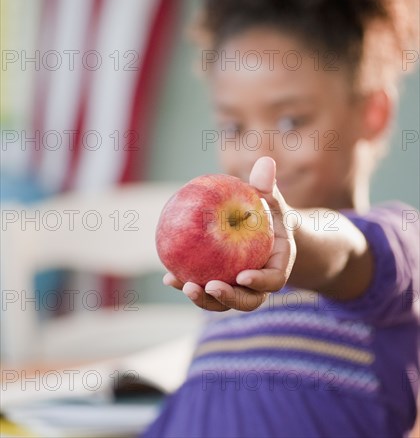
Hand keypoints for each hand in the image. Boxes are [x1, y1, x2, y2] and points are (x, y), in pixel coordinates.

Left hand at [163, 157, 296, 310]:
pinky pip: (207, 288)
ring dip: (204, 299)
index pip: (274, 279)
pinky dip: (188, 284)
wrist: (269, 233)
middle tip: (209, 287)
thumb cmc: (270, 213)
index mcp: (278, 265)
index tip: (242, 277)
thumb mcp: (271, 199)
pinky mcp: (223, 285)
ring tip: (181, 284)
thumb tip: (265, 161)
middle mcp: (260, 282)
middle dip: (228, 299)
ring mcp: (241, 288)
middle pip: (248, 300)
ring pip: (225, 301)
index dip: (259, 282)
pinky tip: (168, 276)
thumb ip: (267, 186)